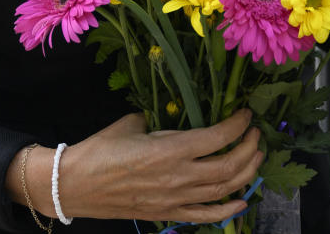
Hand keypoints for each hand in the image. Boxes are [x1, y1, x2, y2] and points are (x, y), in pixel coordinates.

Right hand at [10, 110, 261, 223]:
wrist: (73, 185)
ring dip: (247, 173)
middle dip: (251, 148)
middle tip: (256, 134)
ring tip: (256, 157)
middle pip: (230, 166)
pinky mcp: (166, 214)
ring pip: (223, 190)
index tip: (245, 113)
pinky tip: (242, 200)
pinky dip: (228, 210)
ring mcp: (174, 200)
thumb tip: (179, 112)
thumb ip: (162, 119)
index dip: (239, 124)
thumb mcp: (134, 123)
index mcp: (170, 149)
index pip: (219, 137)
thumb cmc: (100, 148)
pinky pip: (205, 216)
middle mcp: (178, 177)